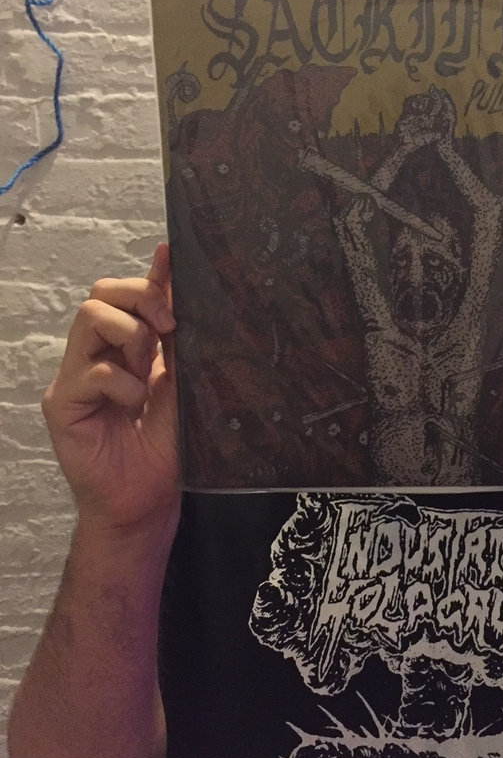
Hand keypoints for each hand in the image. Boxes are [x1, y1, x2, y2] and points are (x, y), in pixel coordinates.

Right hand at [42, 244, 179, 532]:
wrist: (148, 501)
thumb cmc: (166, 448)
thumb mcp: (182, 384)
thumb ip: (179, 339)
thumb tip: (184, 286)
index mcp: (125, 348)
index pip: (125, 295)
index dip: (148, 275)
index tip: (172, 256)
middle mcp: (94, 355)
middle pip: (101, 294)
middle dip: (140, 299)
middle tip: (168, 327)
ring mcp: (74, 378)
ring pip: (90, 318)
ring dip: (131, 336)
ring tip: (149, 371)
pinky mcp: (62, 404)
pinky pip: (91, 370)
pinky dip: (122, 382)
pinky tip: (135, 406)